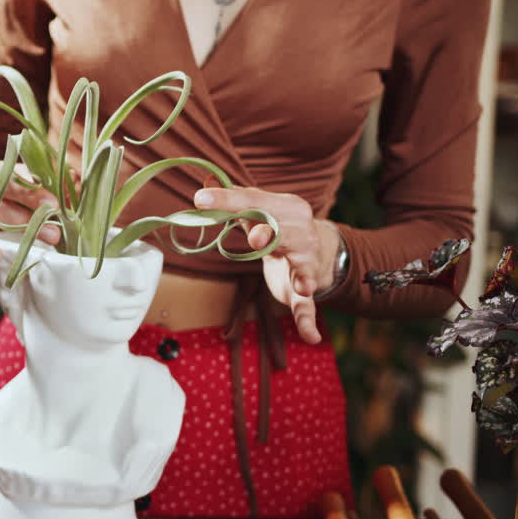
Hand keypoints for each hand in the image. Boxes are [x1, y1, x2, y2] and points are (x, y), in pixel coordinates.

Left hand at [193, 184, 340, 344]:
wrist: (317, 252)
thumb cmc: (277, 227)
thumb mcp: (259, 210)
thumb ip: (234, 198)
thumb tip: (205, 181)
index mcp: (287, 208)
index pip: (255, 200)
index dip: (228, 200)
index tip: (200, 199)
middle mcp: (301, 232)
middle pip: (283, 231)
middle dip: (271, 234)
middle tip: (255, 239)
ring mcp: (306, 261)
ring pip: (304, 266)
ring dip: (302, 274)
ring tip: (302, 286)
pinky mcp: (303, 288)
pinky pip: (308, 306)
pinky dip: (308, 321)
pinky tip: (311, 337)